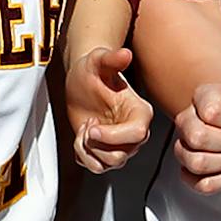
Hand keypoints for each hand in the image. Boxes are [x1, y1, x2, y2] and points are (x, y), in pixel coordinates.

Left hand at [66, 46, 153, 173]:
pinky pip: (96, 167)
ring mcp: (121, 144)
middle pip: (120, 156)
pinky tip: (82, 136)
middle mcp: (135, 132)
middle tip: (88, 124)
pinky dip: (83, 155)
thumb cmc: (92, 71)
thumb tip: (124, 54)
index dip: (112, 136)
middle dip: (96, 143)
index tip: (92, 126)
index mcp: (140, 112)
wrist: (80, 81)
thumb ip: (111, 58)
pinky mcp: (105, 151)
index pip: (136, 135)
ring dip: (88, 149)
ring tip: (86, 127)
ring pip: (108, 165)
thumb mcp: (98, 61)